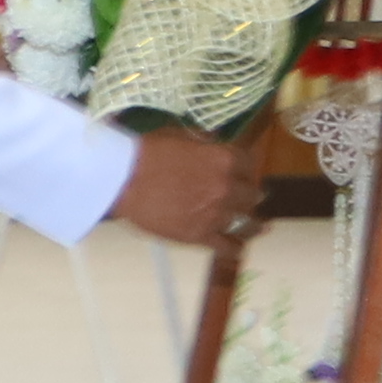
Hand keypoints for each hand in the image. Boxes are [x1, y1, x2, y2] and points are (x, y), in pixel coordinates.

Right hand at [112, 128, 254, 248]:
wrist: (122, 180)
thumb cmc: (147, 152)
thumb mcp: (181, 135)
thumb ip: (204, 142)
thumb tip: (215, 144)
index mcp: (225, 159)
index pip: (249, 164)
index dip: (246, 169)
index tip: (243, 173)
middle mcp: (227, 187)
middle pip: (252, 194)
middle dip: (251, 195)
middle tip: (251, 198)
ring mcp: (216, 214)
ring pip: (246, 222)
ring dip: (254, 223)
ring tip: (259, 226)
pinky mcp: (200, 236)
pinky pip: (227, 246)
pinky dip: (235, 246)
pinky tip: (238, 247)